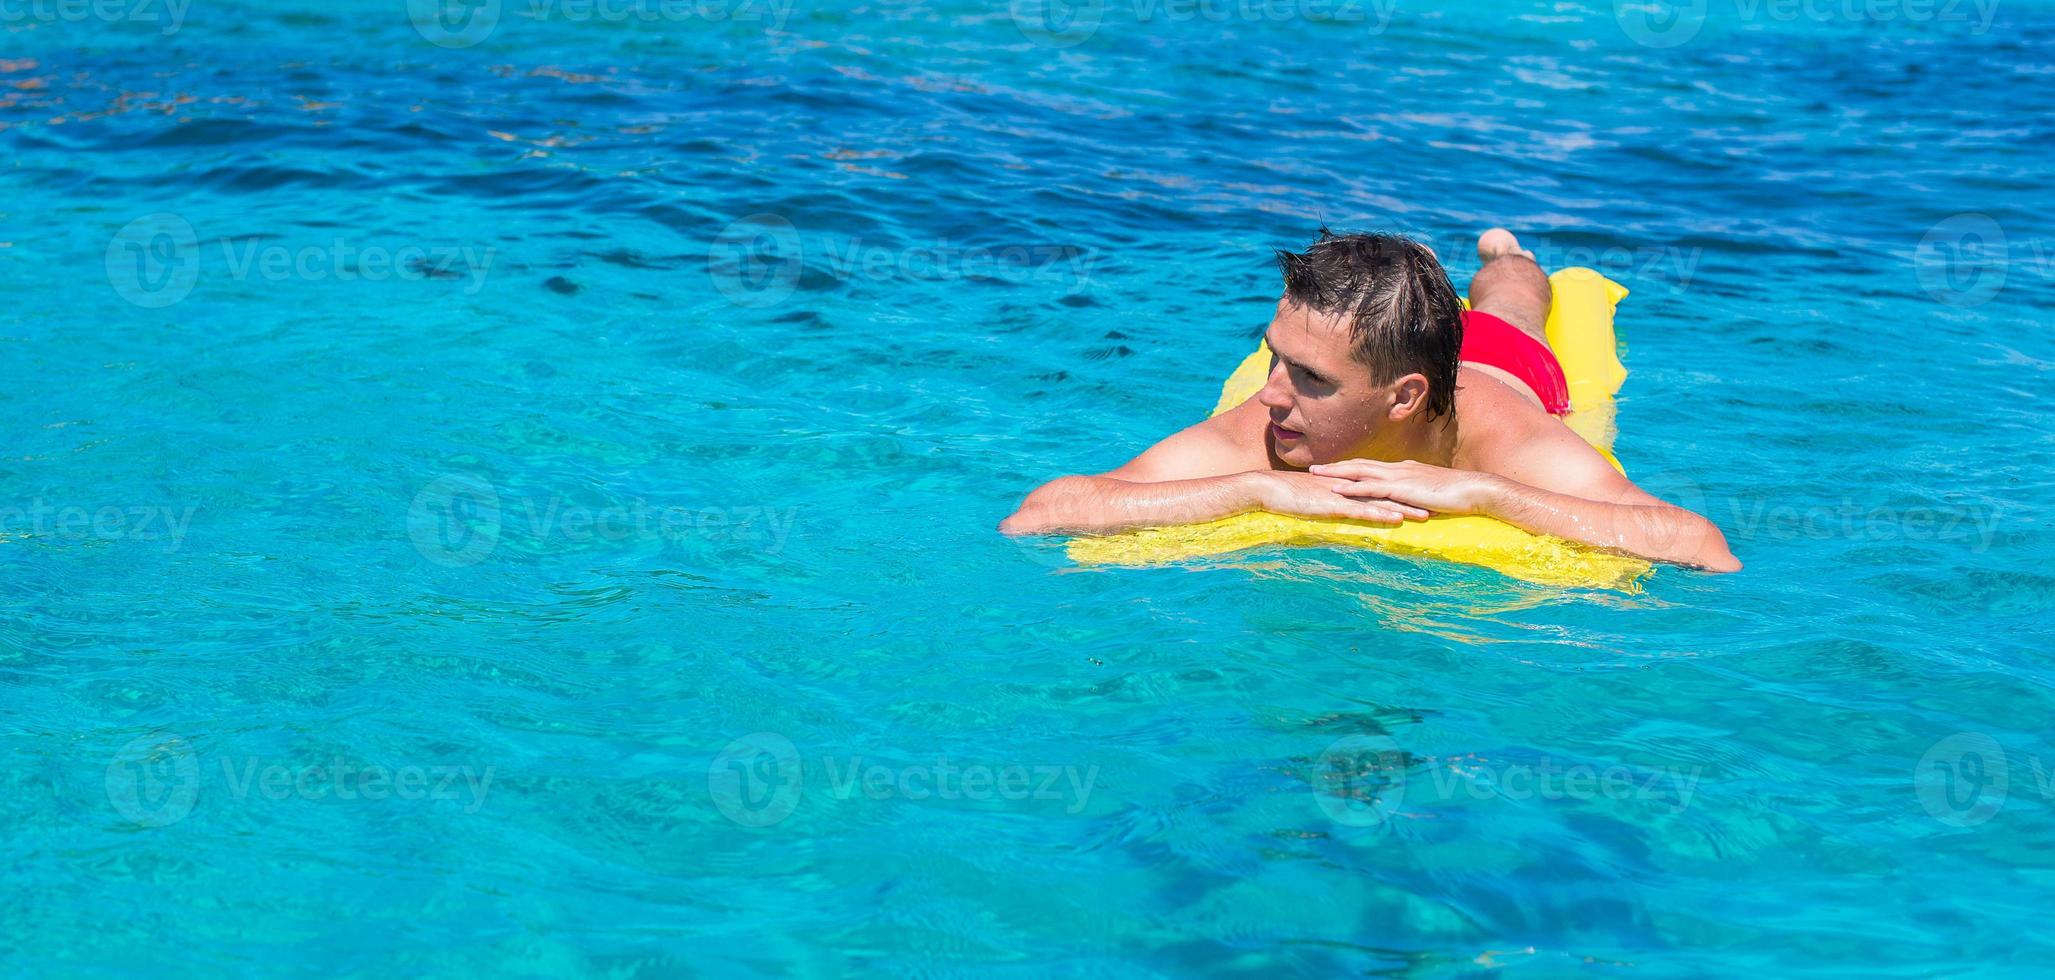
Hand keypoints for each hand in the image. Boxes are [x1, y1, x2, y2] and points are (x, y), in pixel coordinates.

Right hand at [1249, 471, 1430, 524]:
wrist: (1268, 489)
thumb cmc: (1287, 495)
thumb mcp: (1315, 498)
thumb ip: (1330, 500)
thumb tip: (1340, 508)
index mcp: (1346, 485)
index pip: (1379, 488)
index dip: (1401, 492)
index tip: (1421, 498)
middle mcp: (1349, 487)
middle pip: (1386, 492)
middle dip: (1411, 499)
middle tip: (1435, 505)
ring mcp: (1342, 495)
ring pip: (1380, 501)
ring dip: (1403, 508)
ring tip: (1426, 516)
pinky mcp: (1333, 505)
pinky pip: (1361, 510)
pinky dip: (1380, 514)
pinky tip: (1395, 519)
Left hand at [1306, 459, 1500, 516]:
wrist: (1475, 490)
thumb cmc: (1458, 494)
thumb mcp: (1432, 494)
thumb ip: (1418, 496)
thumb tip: (1410, 504)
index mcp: (1405, 470)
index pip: (1372, 467)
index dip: (1351, 468)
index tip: (1334, 470)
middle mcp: (1398, 469)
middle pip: (1360, 465)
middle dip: (1336, 467)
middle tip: (1313, 469)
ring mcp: (1400, 477)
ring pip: (1360, 473)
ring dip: (1337, 474)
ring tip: (1316, 475)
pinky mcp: (1402, 489)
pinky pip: (1371, 488)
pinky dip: (1352, 488)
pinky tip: (1336, 490)